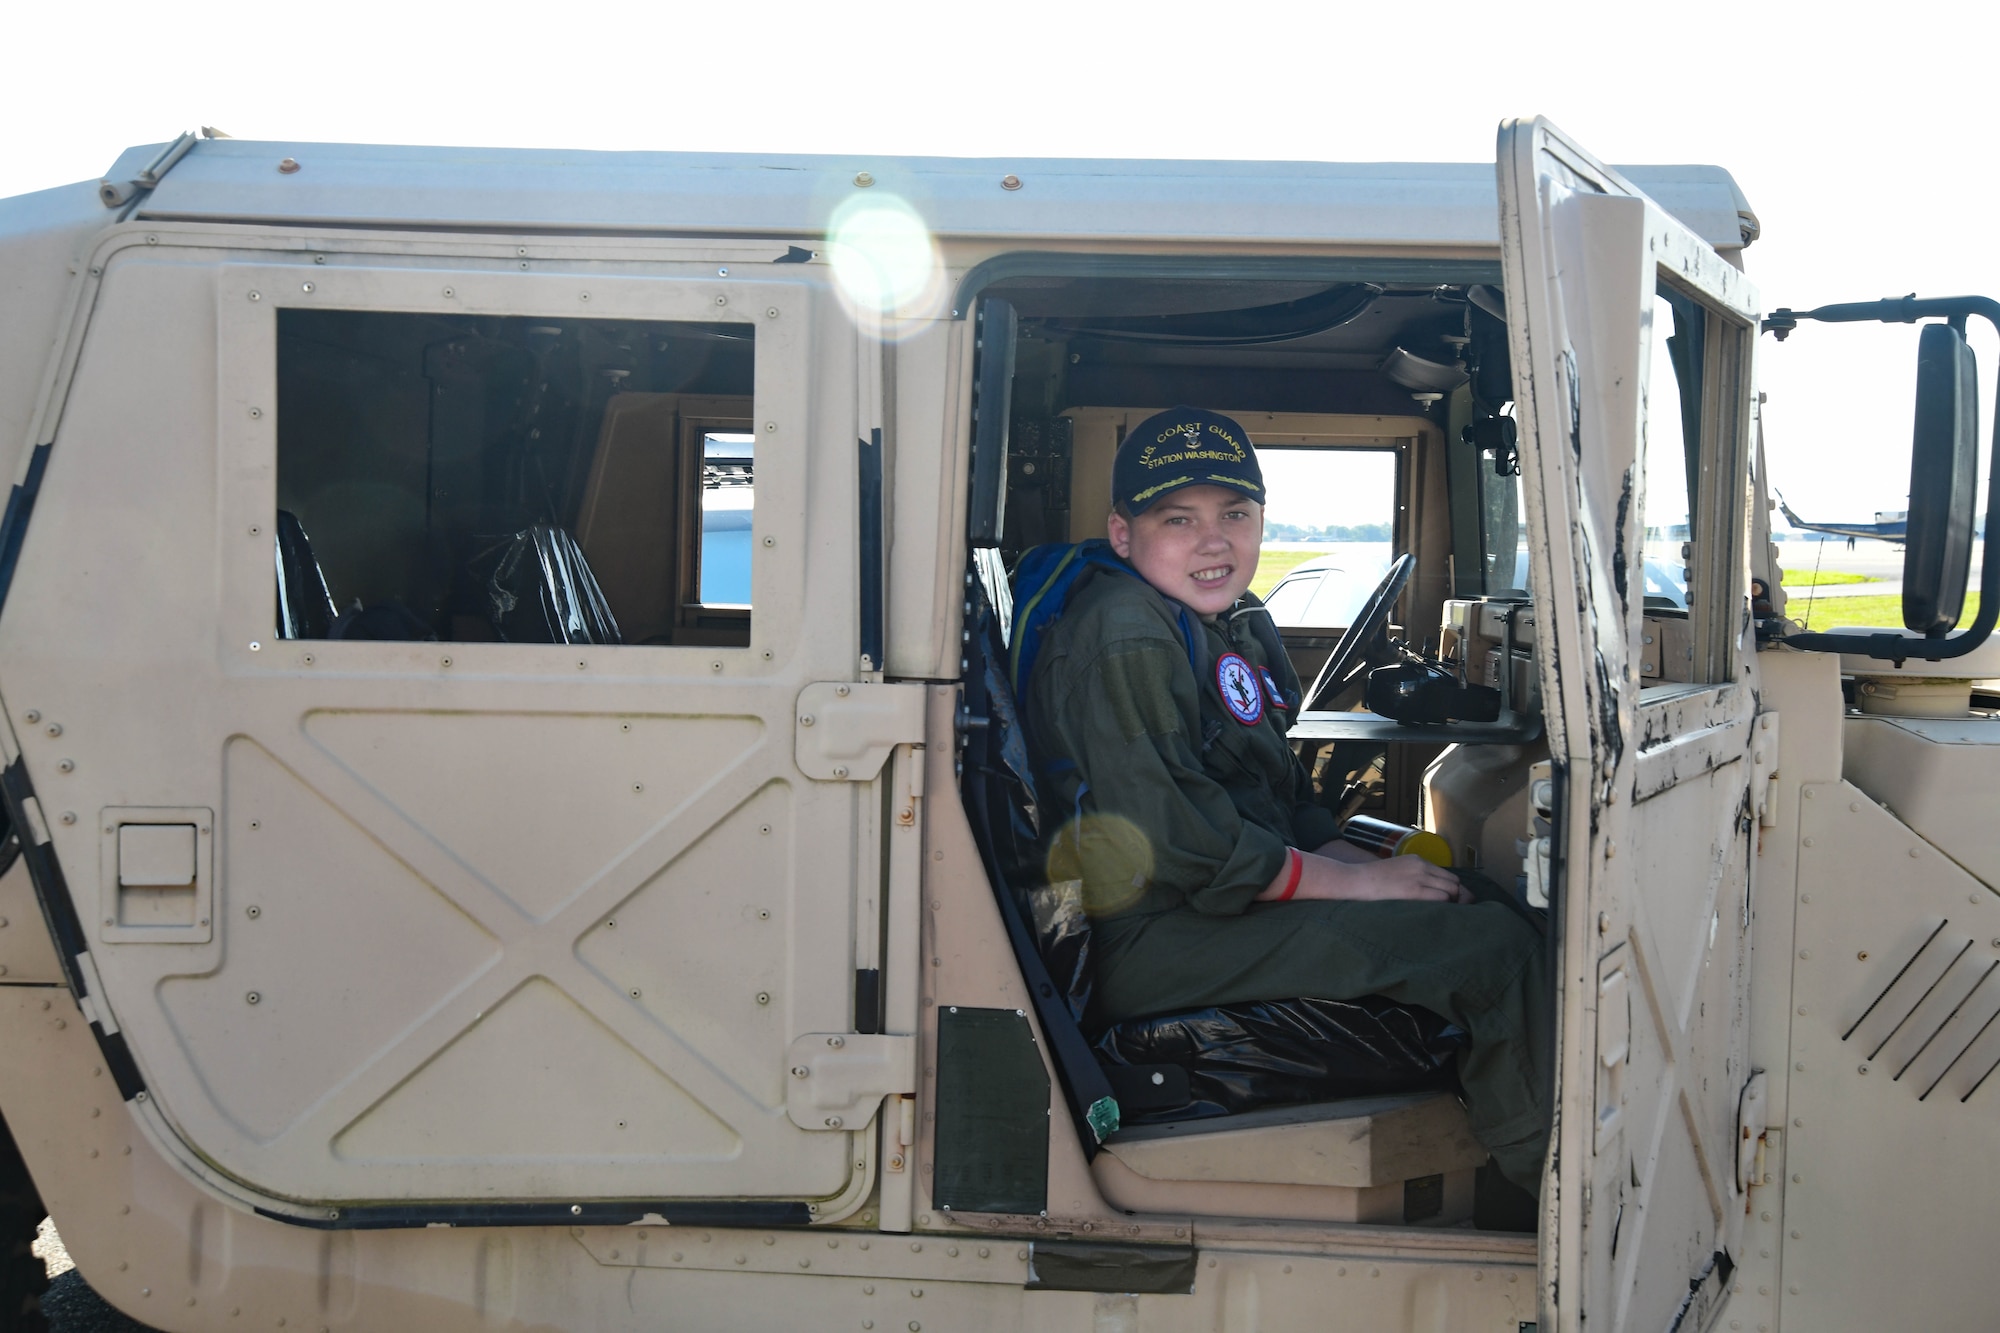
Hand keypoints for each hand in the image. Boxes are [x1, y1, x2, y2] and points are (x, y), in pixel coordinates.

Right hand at [1259, 847, 1468, 902]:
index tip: (1454, 904)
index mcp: (1416, 861)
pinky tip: (1439, 917)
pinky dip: (1446, 908)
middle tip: (1455, 914)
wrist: (1352, 882)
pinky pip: (1443, 899)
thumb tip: (1425, 897)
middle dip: (1459, 898)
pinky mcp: (1415, 891)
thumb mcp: (1393, 874)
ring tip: (1447, 918)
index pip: (1447, 875)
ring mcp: (1419, 878)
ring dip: (1453, 905)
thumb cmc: (1368, 884)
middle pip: (1454, 882)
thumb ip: (1410, 880)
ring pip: (1452, 891)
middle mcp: (1421, 866)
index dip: (1453, 891)